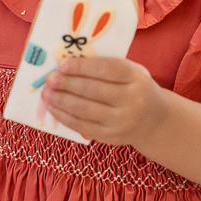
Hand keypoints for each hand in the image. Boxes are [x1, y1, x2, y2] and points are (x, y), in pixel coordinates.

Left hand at [41, 57, 167, 145]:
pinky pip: (82, 126)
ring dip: (61, 100)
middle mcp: (132, 100)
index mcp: (137, 77)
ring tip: (47, 93)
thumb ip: (107, 67)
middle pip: (93, 90)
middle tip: (50, 78)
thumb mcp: (131, 72)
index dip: (82, 67)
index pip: (107, 69)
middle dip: (67, 83)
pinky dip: (64, 116)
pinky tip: (54, 108)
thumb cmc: (135, 88)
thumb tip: (68, 64)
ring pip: (84, 109)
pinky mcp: (111, 137)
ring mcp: (122, 121)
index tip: (62, 64)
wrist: (153, 120)